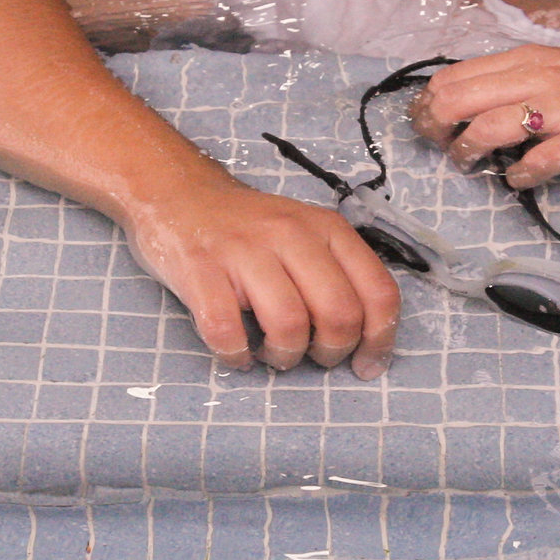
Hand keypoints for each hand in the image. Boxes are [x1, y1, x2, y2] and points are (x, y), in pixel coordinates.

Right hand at [119, 178, 401, 378]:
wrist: (179, 194)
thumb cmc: (250, 230)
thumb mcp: (307, 235)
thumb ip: (338, 275)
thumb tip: (366, 343)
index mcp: (327, 229)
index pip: (378, 292)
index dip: (379, 339)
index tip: (365, 365)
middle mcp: (290, 234)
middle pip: (339, 314)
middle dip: (331, 352)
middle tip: (312, 356)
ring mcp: (243, 250)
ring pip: (289, 325)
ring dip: (285, 356)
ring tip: (272, 353)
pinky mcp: (200, 269)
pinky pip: (226, 331)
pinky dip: (236, 356)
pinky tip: (237, 353)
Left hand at [407, 46, 559, 187]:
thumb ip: (523, 78)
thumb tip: (475, 100)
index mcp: (530, 57)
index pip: (456, 74)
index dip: (429, 102)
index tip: (426, 123)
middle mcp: (542, 75)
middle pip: (460, 99)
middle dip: (436, 128)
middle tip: (441, 147)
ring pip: (489, 128)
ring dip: (467, 152)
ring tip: (468, 164)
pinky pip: (537, 161)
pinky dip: (518, 176)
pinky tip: (518, 179)